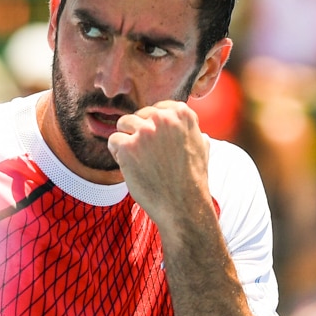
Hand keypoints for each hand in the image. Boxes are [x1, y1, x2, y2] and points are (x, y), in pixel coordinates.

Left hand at [109, 100, 213, 231]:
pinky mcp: (128, 146)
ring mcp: (144, 131)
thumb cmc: (192, 181)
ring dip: (127, 142)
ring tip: (139, 162)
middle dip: (139, 134)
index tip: (159, 147)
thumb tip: (196, 132)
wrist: (183, 206)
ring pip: (122, 124)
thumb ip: (194, 134)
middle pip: (138, 116)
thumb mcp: (202, 149)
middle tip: (150, 158)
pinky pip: (113, 140)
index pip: (155, 109)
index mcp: (182, 113)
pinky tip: (130, 168)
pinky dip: (118, 154)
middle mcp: (163, 118)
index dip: (153, 128)